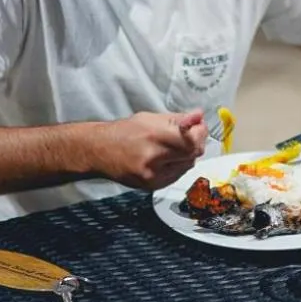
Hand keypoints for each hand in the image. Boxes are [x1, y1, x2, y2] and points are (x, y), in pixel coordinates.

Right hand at [92, 110, 207, 189]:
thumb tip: (199, 116)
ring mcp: (153, 174)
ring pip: (187, 166)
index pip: (191, 140)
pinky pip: (177, 176)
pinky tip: (167, 159)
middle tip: (192, 135)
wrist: (100, 151)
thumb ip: (178, 119)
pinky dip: (177, 166)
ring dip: (187, 155)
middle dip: (196, 142)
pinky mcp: (152, 185)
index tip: (200, 126)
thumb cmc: (124, 132)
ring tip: (174, 147)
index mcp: (154, 135)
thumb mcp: (151, 118)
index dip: (200, 133)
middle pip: (192, 154)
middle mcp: (153, 157)